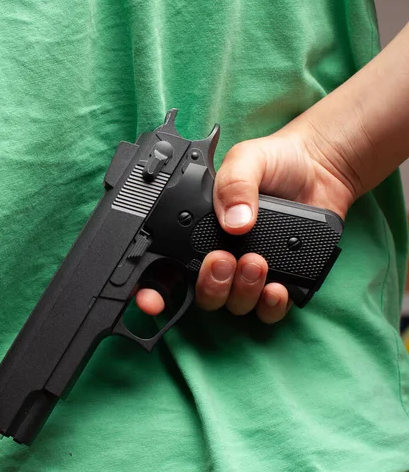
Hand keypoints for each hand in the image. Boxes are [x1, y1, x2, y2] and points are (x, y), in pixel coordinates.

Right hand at [136, 128, 356, 323]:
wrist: (320, 167)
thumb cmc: (275, 162)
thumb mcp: (245, 160)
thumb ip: (233, 184)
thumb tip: (234, 223)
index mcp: (199, 233)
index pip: (165, 268)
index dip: (151, 289)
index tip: (151, 301)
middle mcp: (220, 258)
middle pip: (200, 294)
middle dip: (209, 285)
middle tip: (222, 260)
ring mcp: (250, 274)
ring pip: (233, 304)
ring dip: (241, 291)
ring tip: (257, 263)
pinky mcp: (282, 281)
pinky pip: (269, 311)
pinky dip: (270, 306)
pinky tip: (277, 287)